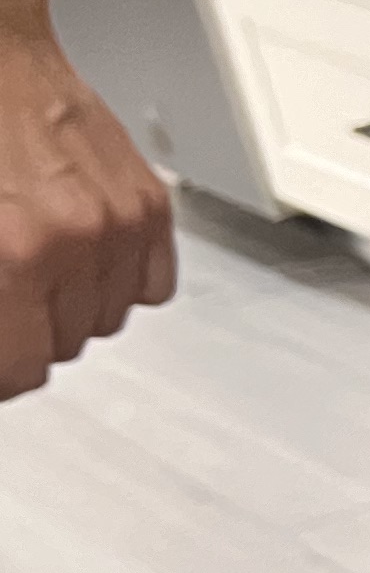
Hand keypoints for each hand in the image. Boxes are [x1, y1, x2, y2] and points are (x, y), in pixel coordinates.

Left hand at [0, 0, 179, 402]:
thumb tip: (6, 338)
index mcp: (11, 256)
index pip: (20, 371)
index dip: (4, 371)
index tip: (2, 363)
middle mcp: (72, 242)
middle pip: (63, 348)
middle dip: (27, 331)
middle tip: (8, 300)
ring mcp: (119, 222)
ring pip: (108, 319)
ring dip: (71, 306)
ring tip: (36, 271)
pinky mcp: (149, 201)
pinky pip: (152, 284)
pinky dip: (118, 280)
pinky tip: (80, 255)